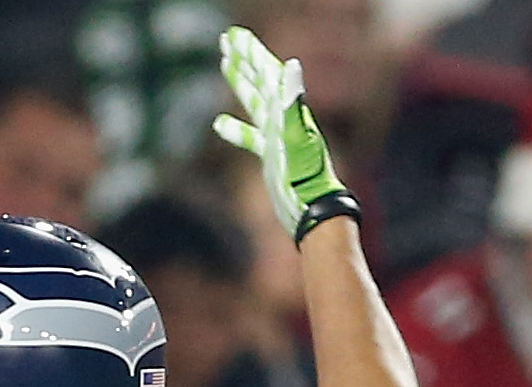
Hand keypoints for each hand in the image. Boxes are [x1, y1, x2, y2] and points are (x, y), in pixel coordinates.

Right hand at [212, 26, 357, 241]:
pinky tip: (219, 124)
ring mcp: (275, 134)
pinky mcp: (270, 153)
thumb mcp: (296, 136)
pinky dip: (235, 129)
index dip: (250, 53)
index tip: (233, 36)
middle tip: (227, 39)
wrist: (311, 205)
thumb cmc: (306, 172)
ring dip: (240, 82)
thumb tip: (291, 65)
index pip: (266, 72)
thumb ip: (292, 102)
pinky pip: (249, 136)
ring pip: (253, 101)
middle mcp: (282, 116)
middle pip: (259, 80)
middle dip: (244, 58)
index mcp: (286, 108)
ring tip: (225, 64)